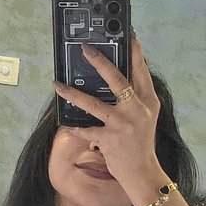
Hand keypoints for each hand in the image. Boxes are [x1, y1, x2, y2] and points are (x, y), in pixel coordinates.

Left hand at [54, 34, 161, 195]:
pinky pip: (87, 128)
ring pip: (95, 104)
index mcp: (148, 101)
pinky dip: (74, 125)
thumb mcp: (145, 115)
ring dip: (73, 94)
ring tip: (57, 85)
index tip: (127, 34)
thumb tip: (115, 74)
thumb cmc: (140, 141)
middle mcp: (137, 110)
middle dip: (101, 63)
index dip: (134, 51)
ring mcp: (123, 125)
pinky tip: (64, 121)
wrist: (142, 171)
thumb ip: (135, 95)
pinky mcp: (110, 140)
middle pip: (118, 80)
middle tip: (85, 50)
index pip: (141, 70)